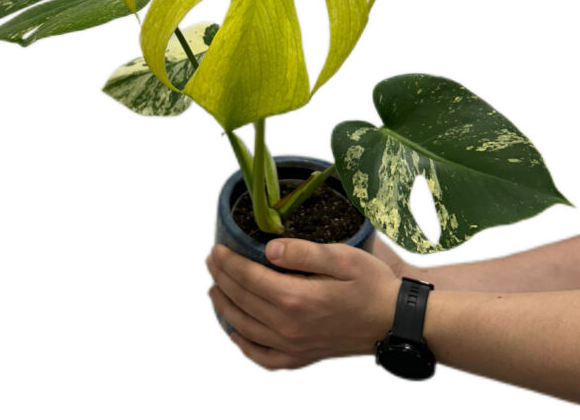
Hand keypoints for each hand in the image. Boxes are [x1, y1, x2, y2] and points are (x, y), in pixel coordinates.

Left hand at [206, 238, 399, 369]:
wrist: (395, 321)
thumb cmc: (371, 284)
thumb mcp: (341, 257)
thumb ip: (302, 252)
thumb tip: (268, 249)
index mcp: (296, 298)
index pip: (248, 278)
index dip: (228, 262)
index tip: (216, 248)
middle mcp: (289, 326)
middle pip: (241, 300)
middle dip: (221, 278)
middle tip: (212, 261)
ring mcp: (293, 346)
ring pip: (244, 327)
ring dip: (224, 306)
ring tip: (215, 289)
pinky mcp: (301, 357)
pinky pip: (262, 357)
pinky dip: (244, 344)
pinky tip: (237, 331)